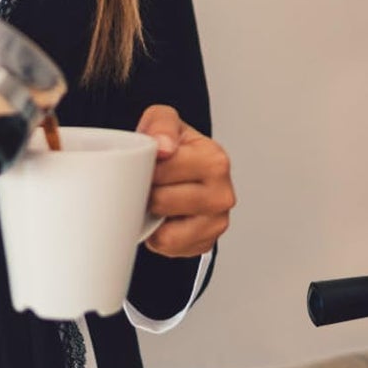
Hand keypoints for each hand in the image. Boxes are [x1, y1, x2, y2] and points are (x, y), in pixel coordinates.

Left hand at [136, 104, 235, 258]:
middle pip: (161, 201)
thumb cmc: (176, 148)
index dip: (145, 169)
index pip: (163, 170)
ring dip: (153, 218)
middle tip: (151, 185)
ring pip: (165, 230)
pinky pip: (168, 246)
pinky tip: (165, 219)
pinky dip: (159, 236)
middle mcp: (222, 192)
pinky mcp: (206, 242)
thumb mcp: (164, 121)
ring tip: (158, 202)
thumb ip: (162, 124)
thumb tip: (164, 146)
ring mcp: (216, 221)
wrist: (184, 172)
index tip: (147, 165)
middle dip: (147, 194)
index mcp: (215, 159)